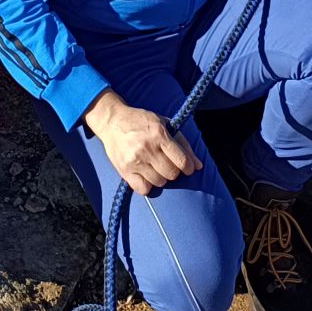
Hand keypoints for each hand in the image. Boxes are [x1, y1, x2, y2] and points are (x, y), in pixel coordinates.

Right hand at [84, 92, 199, 196]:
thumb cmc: (141, 121)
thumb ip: (182, 144)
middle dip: (174, 171)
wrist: (112, 120)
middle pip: (172, 174)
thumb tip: (199, 166)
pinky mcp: (124, 170)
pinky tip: (146, 174)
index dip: (188, 167)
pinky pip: (144, 190)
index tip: (188, 168)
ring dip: (161, 177)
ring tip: (155, 166)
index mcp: (159, 133)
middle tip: (167, 163)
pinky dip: (148, 185)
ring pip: (159, 182)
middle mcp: (147, 148)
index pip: (182, 160)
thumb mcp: (164, 124)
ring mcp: (135, 160)